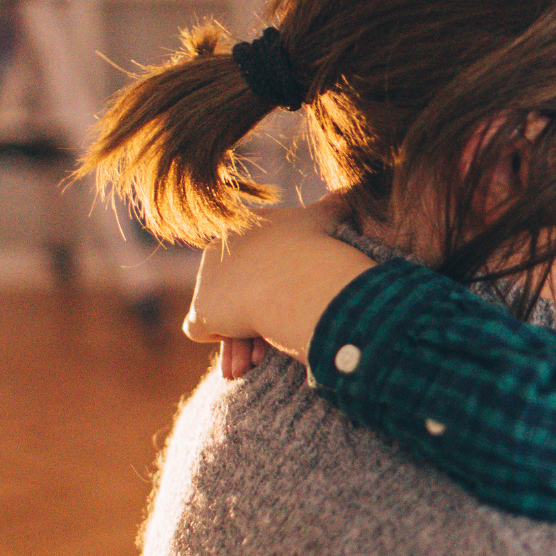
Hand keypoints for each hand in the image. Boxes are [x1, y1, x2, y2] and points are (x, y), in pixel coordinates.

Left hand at [184, 197, 373, 379]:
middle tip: (282, 342)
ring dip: (249, 342)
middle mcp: (222, 247)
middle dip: (263, 320)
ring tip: (265, 361)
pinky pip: (208, 332)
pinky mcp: (200, 309)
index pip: (263, 263)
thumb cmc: (320, 254)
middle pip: (246, 290)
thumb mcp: (326, 220)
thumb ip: (337, 205)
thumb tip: (354, 193)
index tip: (301, 306)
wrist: (299, 282)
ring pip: (230, 316)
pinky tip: (246, 361)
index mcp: (250, 224)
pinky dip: (229, 347)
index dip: (282, 288)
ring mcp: (208, 278)